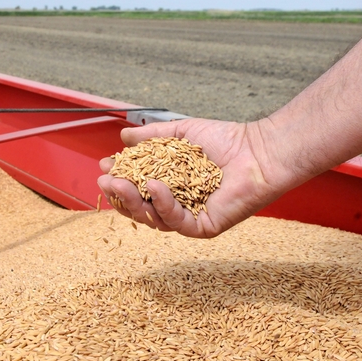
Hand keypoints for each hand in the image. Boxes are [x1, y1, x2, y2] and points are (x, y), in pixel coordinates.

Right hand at [97, 118, 290, 237]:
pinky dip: (163, 204)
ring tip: (119, 183)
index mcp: (171, 185)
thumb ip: (152, 136)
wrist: (257, 150)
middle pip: (141, 207)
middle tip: (105, 180)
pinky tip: (155, 185)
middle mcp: (178, 204)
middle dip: (120, 195)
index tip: (105, 165)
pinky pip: (177, 221)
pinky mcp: (203, 227)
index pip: (139, 188)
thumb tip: (124, 136)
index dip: (120, 178)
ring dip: (133, 201)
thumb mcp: (181, 133)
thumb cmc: (225, 140)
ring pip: (153, 219)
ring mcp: (190, 217)